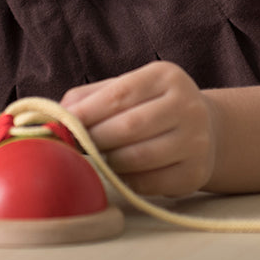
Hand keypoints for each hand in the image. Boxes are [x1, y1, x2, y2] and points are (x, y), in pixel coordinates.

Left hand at [60, 61, 216, 196]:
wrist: (205, 129)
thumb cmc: (149, 107)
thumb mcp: (126, 89)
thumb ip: (89, 97)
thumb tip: (53, 116)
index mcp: (166, 77)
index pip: (120, 94)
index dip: (87, 112)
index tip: (62, 125)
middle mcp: (188, 105)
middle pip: (129, 126)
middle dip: (95, 139)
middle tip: (75, 146)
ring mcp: (197, 140)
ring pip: (139, 157)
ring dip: (109, 162)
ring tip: (98, 158)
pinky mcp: (196, 172)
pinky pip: (150, 183)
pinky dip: (126, 181)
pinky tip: (119, 173)